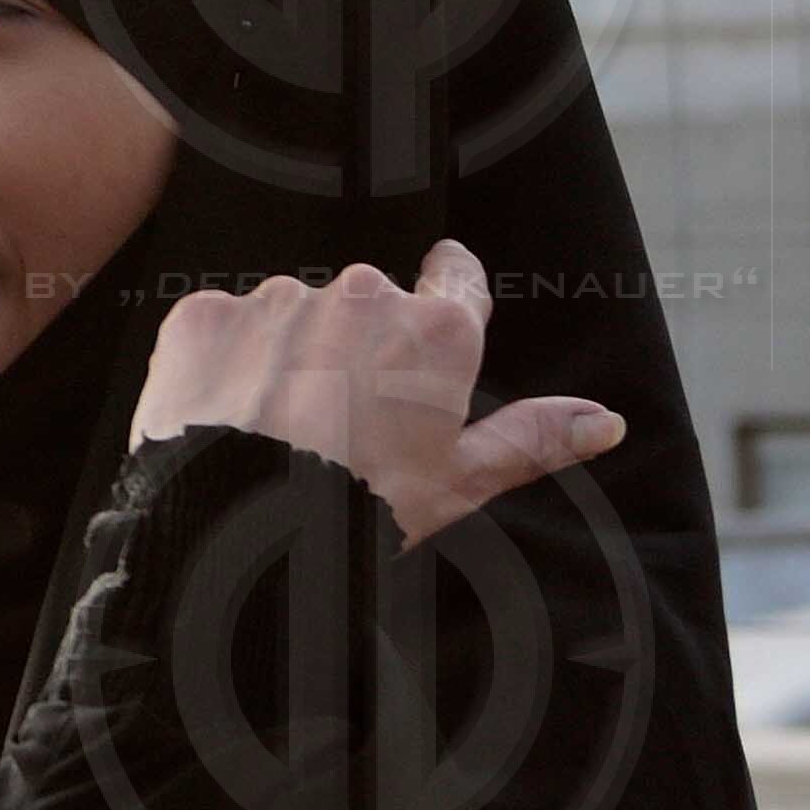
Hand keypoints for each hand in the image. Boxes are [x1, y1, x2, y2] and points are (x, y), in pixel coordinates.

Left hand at [131, 238, 622, 545]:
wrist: (236, 530)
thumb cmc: (364, 511)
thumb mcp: (461, 483)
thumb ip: (532, 438)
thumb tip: (605, 420)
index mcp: (436, 334)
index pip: (457, 279)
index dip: (448, 288)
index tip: (437, 294)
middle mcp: (360, 295)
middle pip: (368, 304)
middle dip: (360, 344)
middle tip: (343, 417)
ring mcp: (277, 300)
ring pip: (293, 314)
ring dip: (291, 352)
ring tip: (281, 424)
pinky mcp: (204, 313)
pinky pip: (224, 325)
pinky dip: (227, 360)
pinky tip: (228, 412)